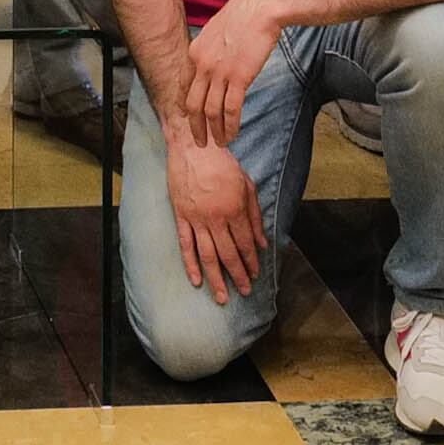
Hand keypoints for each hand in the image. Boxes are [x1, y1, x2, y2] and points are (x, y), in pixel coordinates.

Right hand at [160, 133, 270, 303]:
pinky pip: (185, 245)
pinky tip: (196, 280)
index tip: (256, 275)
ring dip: (216, 279)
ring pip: (207, 256)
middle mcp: (216, 218)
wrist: (193, 147)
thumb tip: (262, 244)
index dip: (252, 262)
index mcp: (234, 209)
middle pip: (228, 254)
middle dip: (238, 276)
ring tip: (222, 297)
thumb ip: (255, 216)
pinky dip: (190, 264)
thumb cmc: (222, 164)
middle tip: (245, 292)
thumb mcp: (247, 185)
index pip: (245, 244)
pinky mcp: (181, 216)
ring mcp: (196, 219)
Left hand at [180, 0, 279, 148]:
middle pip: (193, 104)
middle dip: (196, 127)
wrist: (260, 8)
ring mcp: (219, 72)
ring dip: (215, 131)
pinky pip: (231, 109)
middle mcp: (202, 65)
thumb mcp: (215, 31)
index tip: (189, 118)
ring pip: (211, 111)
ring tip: (219, 144)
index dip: (186, 106)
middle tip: (201, 142)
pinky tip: (233, 134)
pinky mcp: (239, 78)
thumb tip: (212, 65)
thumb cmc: (242, 17)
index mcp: (195, 52)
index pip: (185, 87)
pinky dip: (230, 125)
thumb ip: (209, 51)